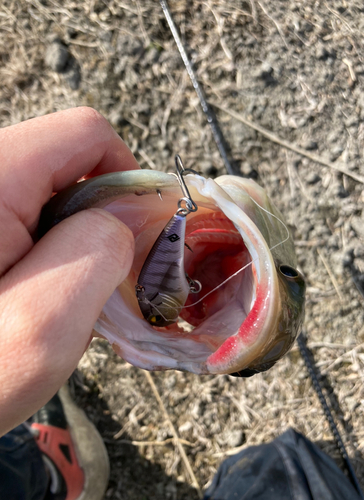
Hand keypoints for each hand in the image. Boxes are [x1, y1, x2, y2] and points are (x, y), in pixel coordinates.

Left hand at [0, 107, 138, 434]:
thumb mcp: (43, 324)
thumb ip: (99, 253)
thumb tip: (132, 214)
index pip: (84, 134)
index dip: (127, 177)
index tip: (136, 236)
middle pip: (67, 164)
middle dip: (98, 220)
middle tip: (90, 284)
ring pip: (49, 195)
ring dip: (72, 242)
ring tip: (54, 296)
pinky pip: (24, 217)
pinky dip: (46, 251)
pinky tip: (33, 292)